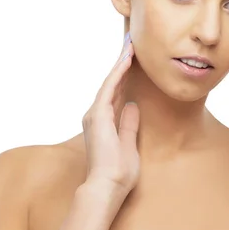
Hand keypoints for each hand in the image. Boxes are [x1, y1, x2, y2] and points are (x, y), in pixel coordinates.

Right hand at [81, 33, 139, 193]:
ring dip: (121, 62)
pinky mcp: (99, 114)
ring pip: (111, 81)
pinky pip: (110, 87)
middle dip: (122, 63)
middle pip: (112, 82)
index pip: (116, 92)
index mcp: (104, 121)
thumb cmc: (118, 171)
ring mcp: (96, 113)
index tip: (133, 59)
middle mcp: (96, 114)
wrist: (108, 186)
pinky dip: (119, 72)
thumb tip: (132, 106)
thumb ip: (129, 124)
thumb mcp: (129, 143)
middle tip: (131, 43)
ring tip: (131, 44)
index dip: (125, 75)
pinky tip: (127, 59)